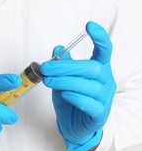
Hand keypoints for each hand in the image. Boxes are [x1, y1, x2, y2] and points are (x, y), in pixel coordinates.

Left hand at [40, 22, 115, 150]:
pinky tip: (65, 94)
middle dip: (66, 67)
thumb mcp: (63, 80)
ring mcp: (104, 98)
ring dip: (66, 82)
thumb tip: (58, 48)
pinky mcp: (99, 114)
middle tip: (46, 68)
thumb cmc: (70, 98)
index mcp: (99, 69)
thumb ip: (63, 65)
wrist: (74, 125)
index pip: (104, 50)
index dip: (99, 38)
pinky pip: (90, 104)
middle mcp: (105, 81)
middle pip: (92, 68)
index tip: (89, 25)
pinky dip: (76, 98)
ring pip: (89, 86)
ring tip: (48, 81)